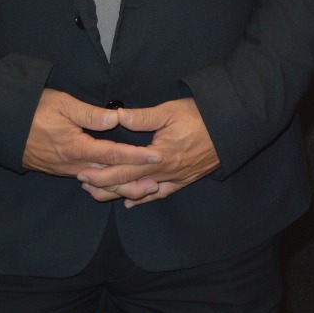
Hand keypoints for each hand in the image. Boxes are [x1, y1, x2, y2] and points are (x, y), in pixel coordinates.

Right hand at [21, 89, 158, 177]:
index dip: (135, 156)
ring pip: (96, 182)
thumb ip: (91, 114)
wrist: (3, 124)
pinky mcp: (59, 169)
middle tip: (155, 185)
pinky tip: (115, 184)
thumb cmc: (34, 109)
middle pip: (107, 177)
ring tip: (141, 188)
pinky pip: (85, 180)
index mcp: (75, 147)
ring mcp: (64, 169)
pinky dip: (103, 185)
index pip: (112, 154)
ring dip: (119, 186)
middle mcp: (71, 164)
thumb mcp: (63, 104)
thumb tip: (115, 118)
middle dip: (131, 183)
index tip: (155, 156)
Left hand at [77, 98, 220, 206]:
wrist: (231, 127)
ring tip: (100, 194)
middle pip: (128, 184)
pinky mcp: (186, 180)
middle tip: (84, 185)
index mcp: (158, 156)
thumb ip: (142, 117)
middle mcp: (165, 173)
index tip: (82, 173)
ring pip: (142, 193)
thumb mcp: (170, 111)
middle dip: (104, 186)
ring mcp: (176, 179)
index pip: (122, 169)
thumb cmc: (201, 116)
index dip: (100, 173)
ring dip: (120, 194)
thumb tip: (116, 116)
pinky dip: (145, 199)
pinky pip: (162, 194)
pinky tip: (133, 202)